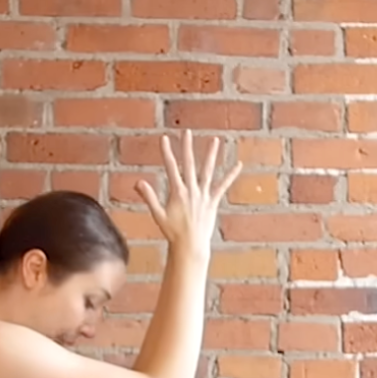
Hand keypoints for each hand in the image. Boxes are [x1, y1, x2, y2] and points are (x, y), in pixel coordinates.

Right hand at [135, 130, 240, 254]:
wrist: (190, 245)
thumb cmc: (172, 232)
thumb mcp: (158, 214)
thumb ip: (149, 197)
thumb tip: (138, 182)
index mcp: (177, 192)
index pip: (171, 167)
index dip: (167, 152)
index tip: (164, 138)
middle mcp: (192, 190)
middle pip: (189, 164)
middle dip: (187, 147)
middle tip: (187, 132)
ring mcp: (204, 195)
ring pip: (208, 171)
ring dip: (211, 155)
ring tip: (215, 140)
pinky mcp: (213, 202)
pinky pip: (222, 186)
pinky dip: (230, 175)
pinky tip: (238, 165)